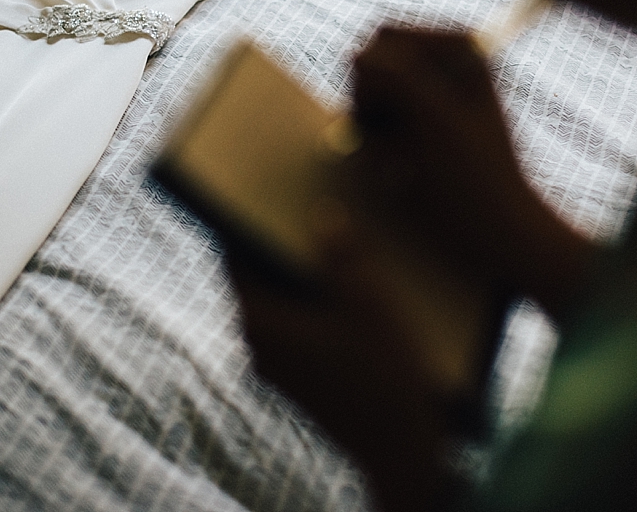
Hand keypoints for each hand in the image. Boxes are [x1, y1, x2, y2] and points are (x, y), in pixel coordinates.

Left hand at [231, 216, 462, 511]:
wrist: (401, 449)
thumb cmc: (384, 374)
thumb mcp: (369, 300)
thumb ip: (342, 252)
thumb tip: (322, 217)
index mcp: (260, 320)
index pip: (234, 254)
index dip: (245, 218)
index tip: (258, 188)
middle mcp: (258, 346)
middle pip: (259, 278)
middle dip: (281, 243)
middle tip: (307, 205)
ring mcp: (278, 368)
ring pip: (282, 305)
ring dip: (303, 276)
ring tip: (338, 243)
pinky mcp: (302, 382)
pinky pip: (300, 330)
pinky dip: (316, 306)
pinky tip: (354, 291)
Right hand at [349, 26, 593, 319]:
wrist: (497, 232)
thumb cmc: (476, 178)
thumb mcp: (436, 119)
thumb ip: (396, 76)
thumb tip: (354, 53)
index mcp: (459, 46)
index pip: (385, 37)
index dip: (377, 75)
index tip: (404, 115)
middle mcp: (442, 63)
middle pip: (369, 65)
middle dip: (374, 106)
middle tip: (404, 144)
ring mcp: (424, 96)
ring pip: (364, 98)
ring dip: (376, 135)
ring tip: (405, 165)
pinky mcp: (412, 128)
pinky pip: (370, 127)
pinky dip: (379, 152)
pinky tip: (403, 175)